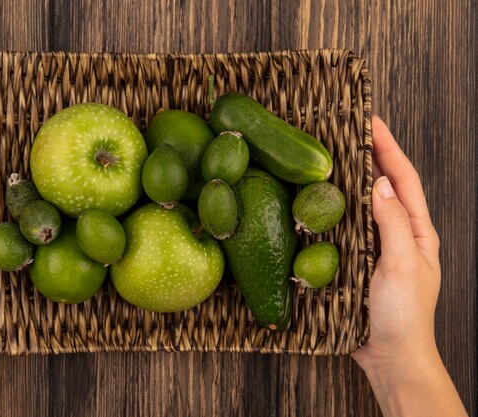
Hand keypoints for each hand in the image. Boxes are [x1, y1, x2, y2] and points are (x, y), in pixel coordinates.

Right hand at [352, 115, 439, 368]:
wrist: (390, 356)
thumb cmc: (404, 315)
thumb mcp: (402, 265)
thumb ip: (393, 224)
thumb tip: (379, 183)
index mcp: (416, 231)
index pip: (403, 178)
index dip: (388, 148)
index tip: (371, 120)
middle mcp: (396, 234)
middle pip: (382, 185)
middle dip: (368, 155)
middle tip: (344, 131)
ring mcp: (374, 247)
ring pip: (360, 204)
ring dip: (347, 179)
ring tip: (327, 157)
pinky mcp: (355, 261)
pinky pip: (343, 227)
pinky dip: (332, 209)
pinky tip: (315, 202)